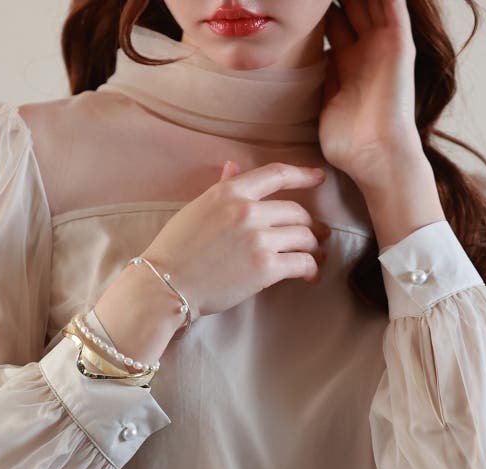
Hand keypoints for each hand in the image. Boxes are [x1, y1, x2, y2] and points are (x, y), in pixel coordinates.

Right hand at [141, 160, 331, 320]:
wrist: (166, 284)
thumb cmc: (176, 249)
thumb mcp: (197, 208)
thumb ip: (223, 187)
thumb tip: (234, 166)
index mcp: (231, 191)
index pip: (277, 174)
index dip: (303, 175)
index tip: (318, 178)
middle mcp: (248, 210)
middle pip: (297, 212)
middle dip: (311, 225)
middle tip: (318, 236)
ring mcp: (258, 239)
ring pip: (305, 237)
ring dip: (314, 248)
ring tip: (316, 257)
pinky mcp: (265, 267)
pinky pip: (302, 263)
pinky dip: (311, 269)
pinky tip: (310, 276)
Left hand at [320, 0, 424, 186]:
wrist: (376, 156)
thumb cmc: (349, 143)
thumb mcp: (326, 102)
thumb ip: (321, 77)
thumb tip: (304, 60)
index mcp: (348, 63)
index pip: (333, 21)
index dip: (318, 9)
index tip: (300, 2)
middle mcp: (367, 50)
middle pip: (352, 6)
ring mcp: (384, 46)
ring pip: (372, 1)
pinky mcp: (399, 45)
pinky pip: (394, 7)